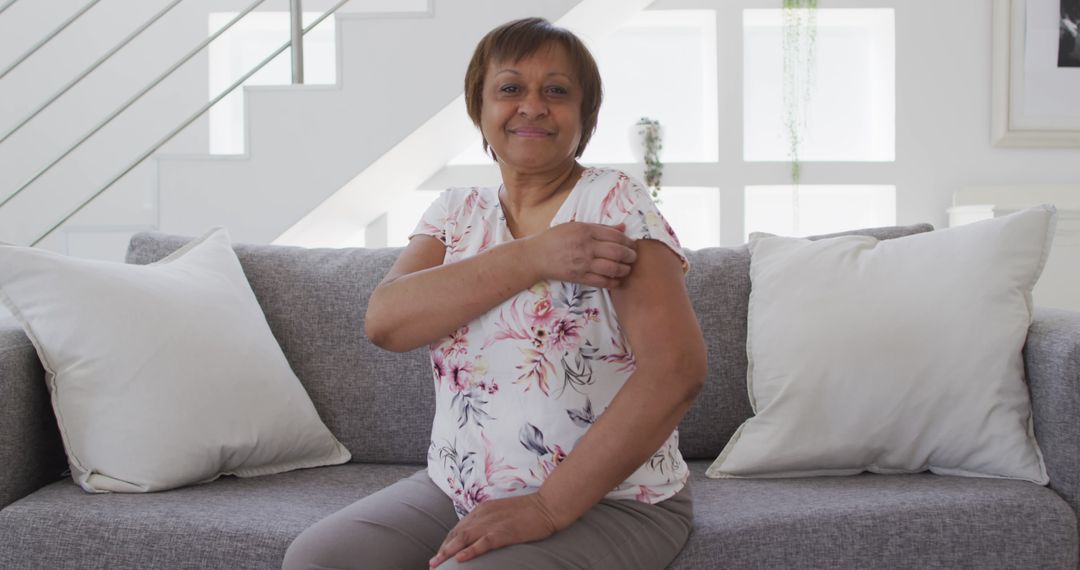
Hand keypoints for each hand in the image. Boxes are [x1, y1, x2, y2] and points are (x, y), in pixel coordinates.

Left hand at [429, 493, 559, 567]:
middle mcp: (483, 515)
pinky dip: (470, 551)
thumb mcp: (502, 513)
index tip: (439, 555)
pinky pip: (483, 543)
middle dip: (443, 550)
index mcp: (482, 509)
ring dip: (448, 552)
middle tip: (432, 564)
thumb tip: (477, 535)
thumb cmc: (528, 511)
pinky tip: (460, 559)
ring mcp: (493, 523)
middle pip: (457, 534)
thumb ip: (488, 521)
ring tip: (438, 564)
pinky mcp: (504, 531)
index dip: (446, 542)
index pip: (458, 528)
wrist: (548, 505)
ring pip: (464, 538)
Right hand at [523, 222, 636, 288]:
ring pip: (612, 268)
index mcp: (586, 231)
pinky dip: (613, 282)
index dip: (628, 241)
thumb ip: (600, 228)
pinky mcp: (579, 277)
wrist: (535, 256)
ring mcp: (582, 263)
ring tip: (627, 268)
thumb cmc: (555, 238)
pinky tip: (617, 280)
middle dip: (630, 255)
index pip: (615, 236)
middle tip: (634, 257)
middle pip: (617, 252)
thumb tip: (623, 227)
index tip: (632, 244)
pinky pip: (602, 282)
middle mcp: (586, 246)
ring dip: (624, 269)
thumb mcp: (576, 226)